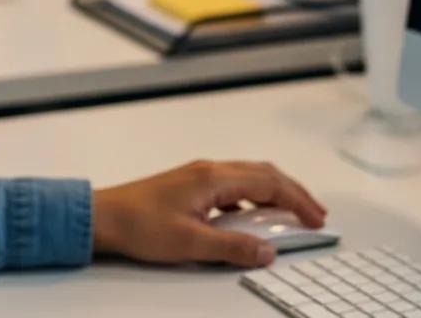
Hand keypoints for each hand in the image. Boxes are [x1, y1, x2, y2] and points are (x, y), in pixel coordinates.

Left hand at [93, 160, 325, 268]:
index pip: (269, 183)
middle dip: (294, 192)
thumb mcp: (190, 243)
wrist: (103, 216)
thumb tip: (268, 251)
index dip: (297, 199)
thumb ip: (232, 247)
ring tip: (293, 213)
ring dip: (275, 192)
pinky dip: (254, 197)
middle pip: (265, 173)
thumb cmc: (140, 226)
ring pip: (251, 176)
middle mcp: (211, 169)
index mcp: (214, 177)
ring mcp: (201, 174)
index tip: (317, 218)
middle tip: (316, 214)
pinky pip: (235, 184)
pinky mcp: (193, 184)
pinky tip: (253, 217)